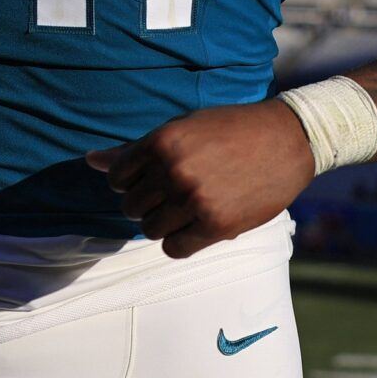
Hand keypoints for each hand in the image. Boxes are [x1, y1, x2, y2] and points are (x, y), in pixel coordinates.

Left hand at [86, 101, 315, 258]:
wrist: (286, 139)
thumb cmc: (230, 129)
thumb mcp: (181, 128)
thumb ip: (135, 149)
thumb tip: (90, 160)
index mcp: (162, 141)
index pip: (117, 178)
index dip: (130, 181)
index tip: (150, 179)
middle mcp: (175, 171)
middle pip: (131, 207)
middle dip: (145, 203)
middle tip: (172, 193)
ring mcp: (195, 200)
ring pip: (150, 230)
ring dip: (162, 223)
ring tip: (185, 208)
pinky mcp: (217, 225)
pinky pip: (174, 249)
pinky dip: (179, 242)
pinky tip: (194, 225)